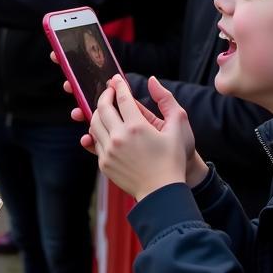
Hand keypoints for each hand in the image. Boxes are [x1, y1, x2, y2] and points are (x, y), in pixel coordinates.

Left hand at [87, 75, 191, 199]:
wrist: (162, 192)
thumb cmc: (173, 159)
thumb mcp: (178, 126)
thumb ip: (166, 100)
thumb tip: (151, 80)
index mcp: (137, 127)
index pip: (121, 98)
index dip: (118, 85)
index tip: (116, 79)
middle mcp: (119, 138)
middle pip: (102, 108)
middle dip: (105, 95)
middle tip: (109, 91)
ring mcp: (109, 151)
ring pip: (94, 123)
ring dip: (98, 112)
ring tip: (107, 109)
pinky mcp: (104, 163)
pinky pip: (96, 141)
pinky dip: (99, 131)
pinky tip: (108, 128)